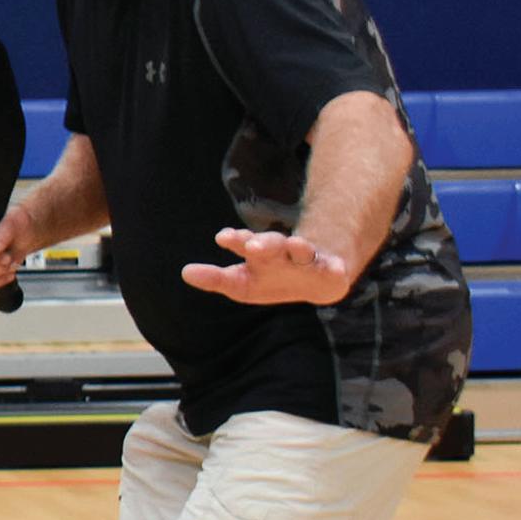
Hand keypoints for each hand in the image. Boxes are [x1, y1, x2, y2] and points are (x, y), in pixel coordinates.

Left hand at [182, 227, 352, 304]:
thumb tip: (184, 272)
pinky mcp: (331, 270)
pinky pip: (332, 268)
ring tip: (295, 243)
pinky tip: (336, 268)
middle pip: (272, 243)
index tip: (222, 236)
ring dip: (298, 247)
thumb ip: (215, 278)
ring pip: (302, 250)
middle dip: (263, 243)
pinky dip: (333, 267)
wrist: (318, 279)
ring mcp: (307, 259)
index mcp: (259, 254)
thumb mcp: (242, 282)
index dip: (235, 240)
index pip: (243, 243)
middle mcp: (282, 252)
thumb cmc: (273, 278)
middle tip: (252, 245)